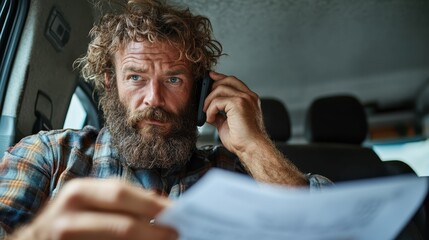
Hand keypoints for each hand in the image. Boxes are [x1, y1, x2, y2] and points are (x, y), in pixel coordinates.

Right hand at [11, 179, 176, 239]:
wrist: (36, 239)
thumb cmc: (72, 215)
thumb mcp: (92, 199)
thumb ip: (122, 199)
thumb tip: (163, 206)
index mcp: (80, 190)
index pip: (122, 193)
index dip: (152, 203)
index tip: (177, 211)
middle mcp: (70, 213)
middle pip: (122, 224)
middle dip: (153, 230)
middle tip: (175, 232)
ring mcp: (65, 235)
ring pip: (118, 239)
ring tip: (165, 239)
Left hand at [204, 72, 306, 185]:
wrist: (251, 148)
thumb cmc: (243, 140)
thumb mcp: (228, 123)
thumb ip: (220, 114)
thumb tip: (209, 111)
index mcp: (249, 100)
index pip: (233, 82)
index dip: (220, 78)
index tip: (210, 78)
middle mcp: (249, 96)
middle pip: (227, 80)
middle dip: (212, 87)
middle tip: (204, 102)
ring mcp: (245, 98)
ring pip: (220, 88)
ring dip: (209, 101)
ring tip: (207, 115)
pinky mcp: (238, 103)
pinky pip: (218, 100)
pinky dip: (210, 110)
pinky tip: (211, 119)